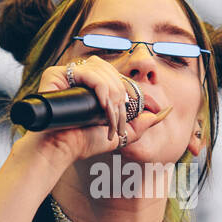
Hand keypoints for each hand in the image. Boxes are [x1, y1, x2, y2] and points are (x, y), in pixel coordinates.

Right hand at [14, 56, 172, 164]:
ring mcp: (66, 73)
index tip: (124, 115)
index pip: (117, 75)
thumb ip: (142, 123)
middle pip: (111, 71)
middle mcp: (79, 75)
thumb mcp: (120, 133)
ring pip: (102, 70)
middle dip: (120, 97)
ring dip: (111, 95)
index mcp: (92, 83)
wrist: (61, 150)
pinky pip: (87, 72)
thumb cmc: (84, 143)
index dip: (126, 92)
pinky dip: (100, 88)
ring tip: (107, 117)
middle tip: (116, 121)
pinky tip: (101, 105)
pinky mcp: (55, 74)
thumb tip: (166, 111)